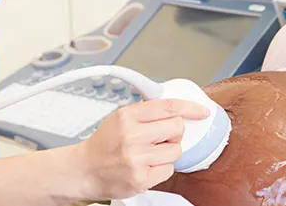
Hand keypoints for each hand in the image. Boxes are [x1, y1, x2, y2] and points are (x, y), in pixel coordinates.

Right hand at [75, 99, 209, 198]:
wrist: (84, 170)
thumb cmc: (104, 144)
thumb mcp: (120, 117)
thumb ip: (146, 111)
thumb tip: (176, 106)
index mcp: (127, 116)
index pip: (168, 106)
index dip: (190, 107)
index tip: (201, 111)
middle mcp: (131, 136)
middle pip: (177, 127)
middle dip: (174, 132)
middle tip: (161, 137)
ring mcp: (136, 159)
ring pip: (176, 150)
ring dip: (168, 152)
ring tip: (150, 153)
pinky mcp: (141, 179)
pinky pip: (169, 170)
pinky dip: (161, 169)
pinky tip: (147, 166)